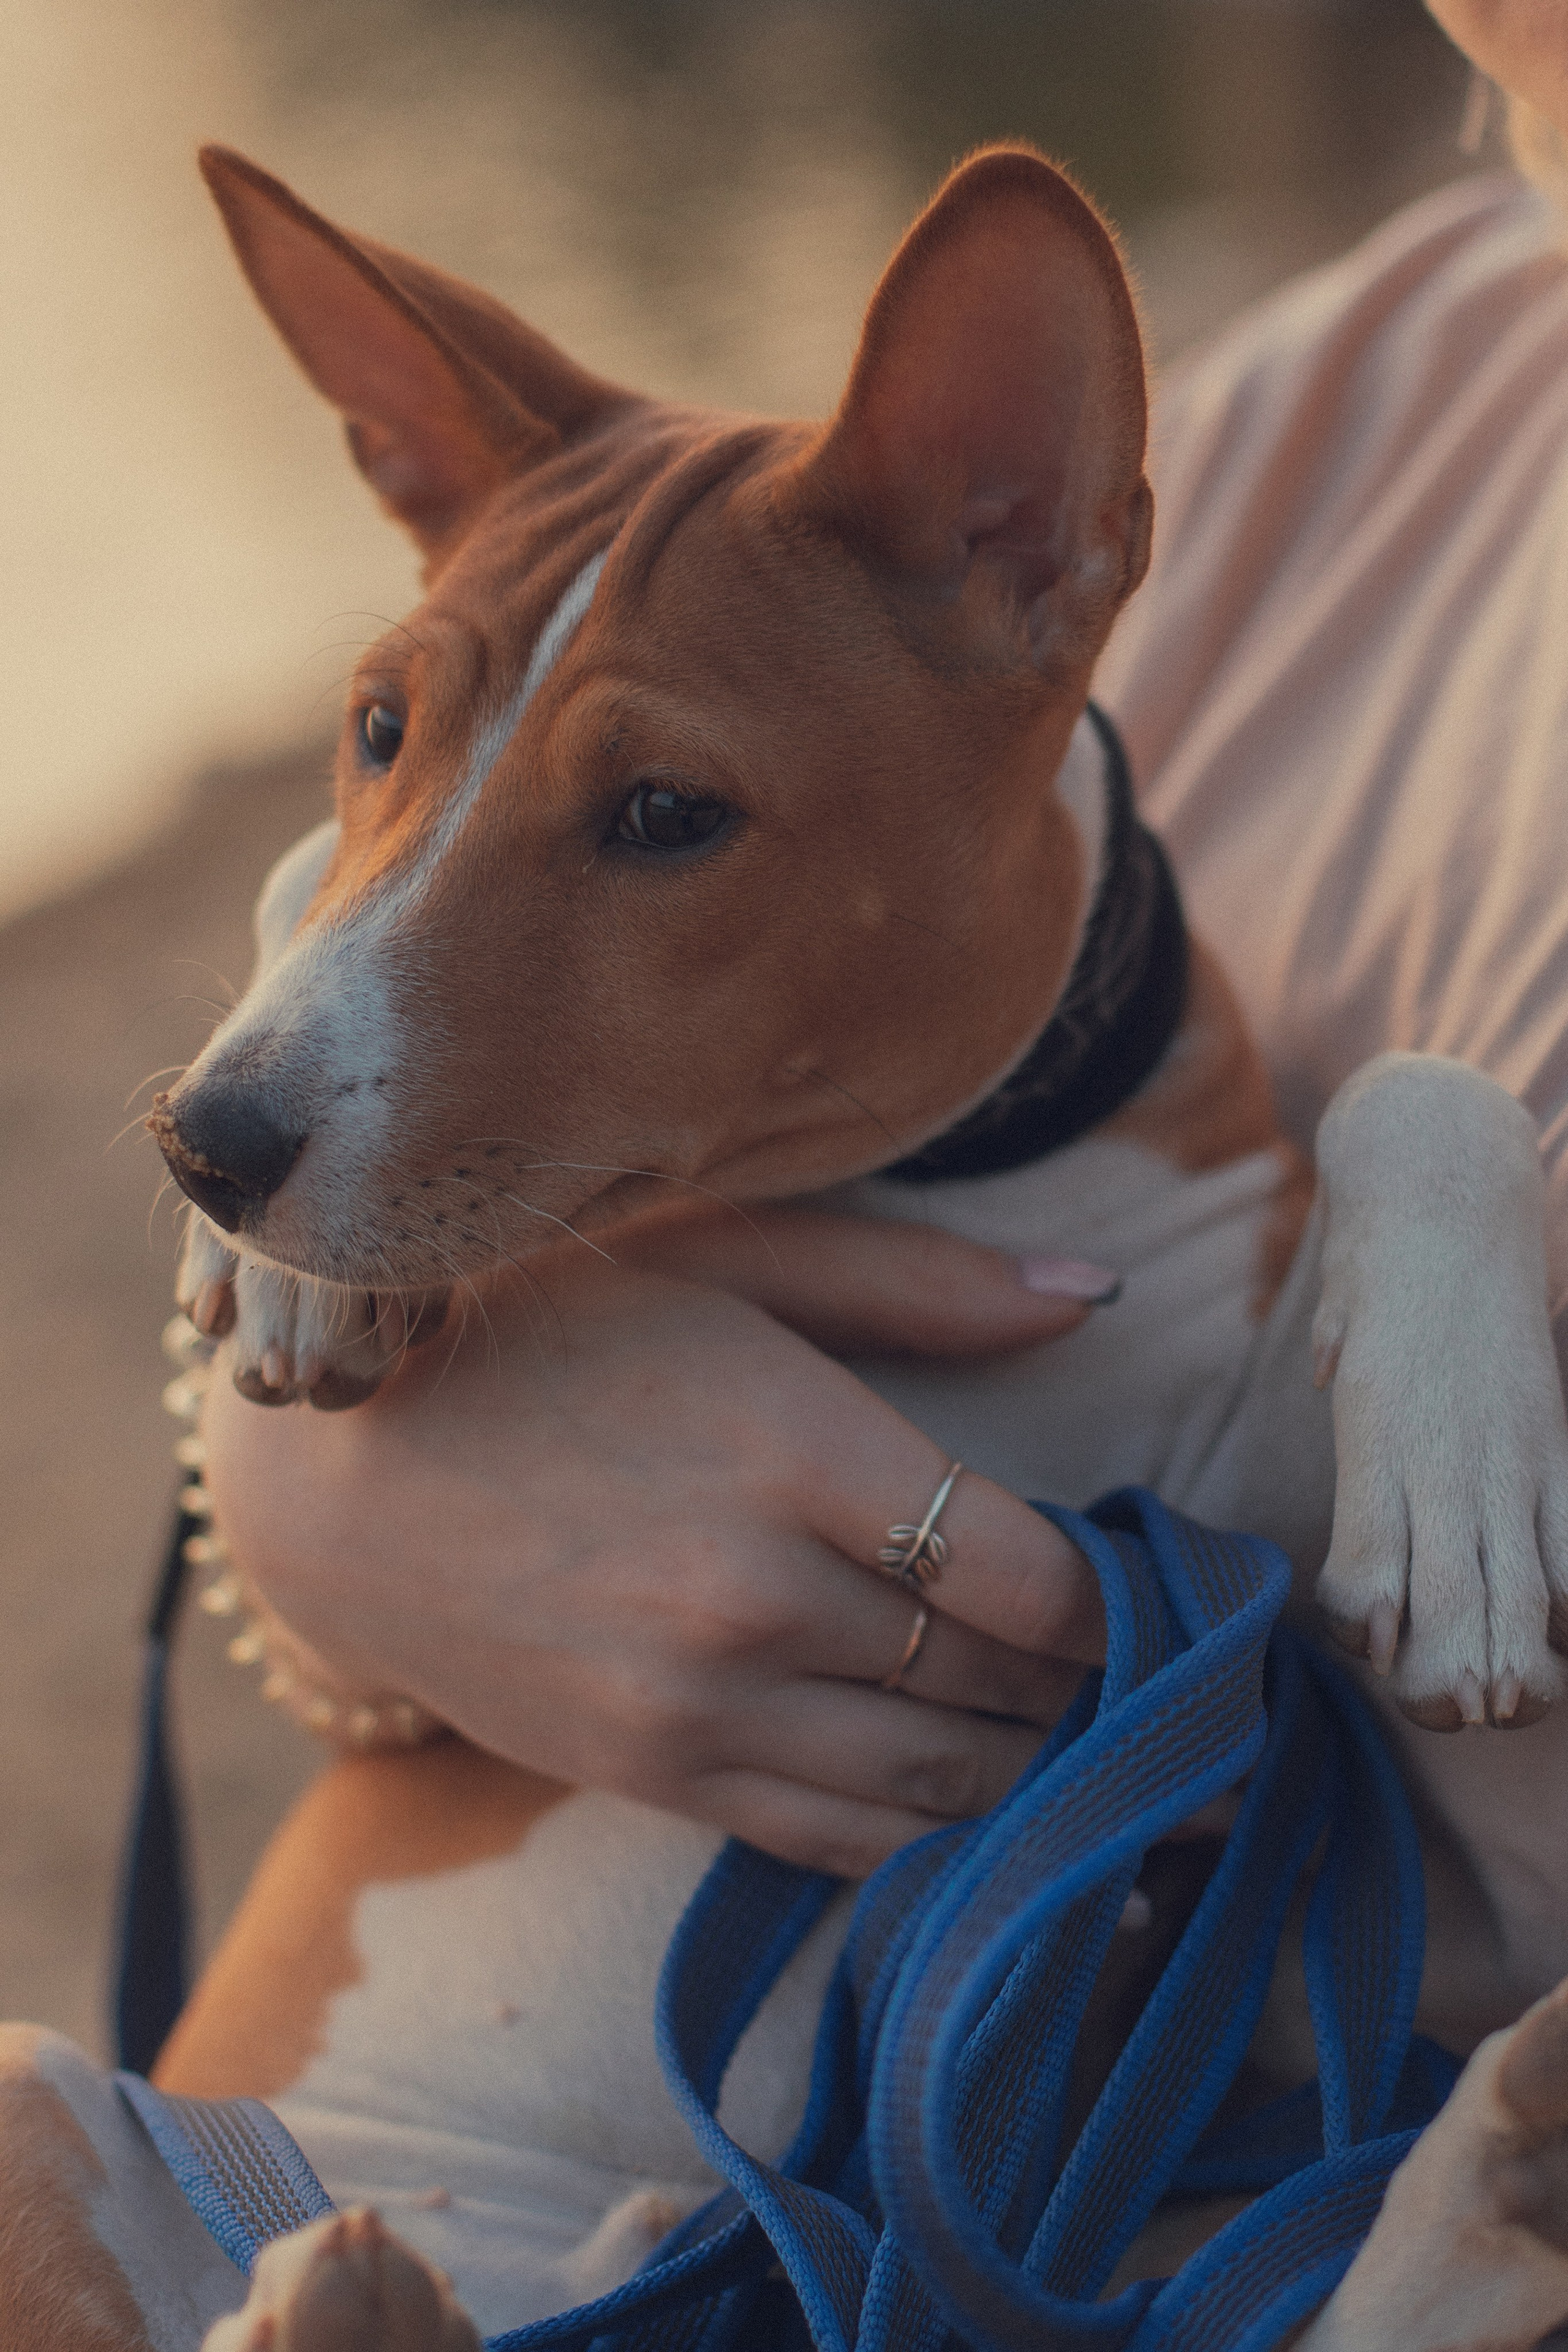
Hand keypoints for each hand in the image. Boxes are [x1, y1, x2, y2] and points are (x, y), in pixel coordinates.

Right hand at [201, 1240, 1104, 1875]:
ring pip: (939, 1786)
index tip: (1177, 1600)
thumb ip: (916, 1285)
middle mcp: (754, 1594)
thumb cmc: (547, 1331)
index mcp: (793, 1447)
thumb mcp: (725, 1255)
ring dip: (1052, 1786)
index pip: (1032, 1579)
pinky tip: (1012, 1836)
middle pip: (1002, 1687)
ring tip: (1132, 1775)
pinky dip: (941, 1849)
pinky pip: (841, 1843)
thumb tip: (1096, 1295)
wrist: (341, 1477)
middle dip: (1113, 1699)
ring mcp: (697, 1705)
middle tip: (1194, 1699)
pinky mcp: (653, 1775)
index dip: (1131, 1607)